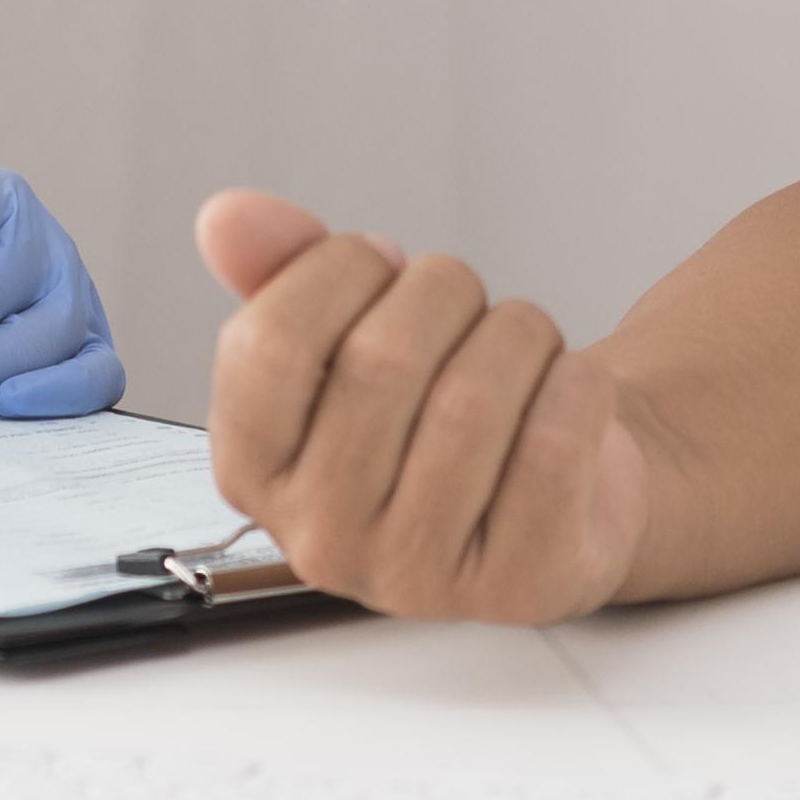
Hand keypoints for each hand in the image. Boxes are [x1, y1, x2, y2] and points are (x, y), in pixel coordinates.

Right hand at [194, 190, 645, 622]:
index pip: (267, 345)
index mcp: (255, 474)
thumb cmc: (439, 406)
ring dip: (518, 333)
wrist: (564, 489)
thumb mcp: (347, 333)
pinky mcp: (520, 582)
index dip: (338, 269)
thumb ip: (278, 271)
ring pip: (473, 399)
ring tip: (521, 344)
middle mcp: (322, 540)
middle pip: (380, 360)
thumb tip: (225, 217)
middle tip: (465, 301)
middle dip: (443, 290)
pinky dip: (575, 382)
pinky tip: (564, 390)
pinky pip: (554, 440)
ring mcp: (418, 576)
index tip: (380, 262)